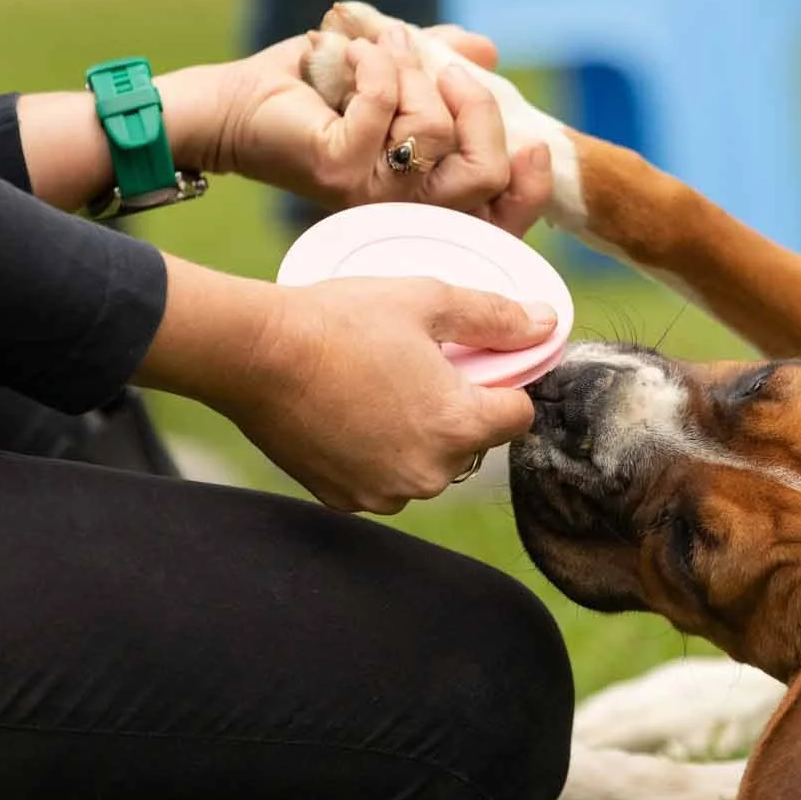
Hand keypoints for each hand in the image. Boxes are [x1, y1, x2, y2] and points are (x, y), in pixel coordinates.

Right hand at [137, 257, 554, 513]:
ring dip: (417, 435)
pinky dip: (377, 453)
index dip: (503, 385)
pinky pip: (382, 478)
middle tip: (417, 368)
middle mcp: (428, 473)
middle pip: (472, 444)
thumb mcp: (428, 300)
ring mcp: (383, 492)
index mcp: (459, 427)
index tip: (475, 363)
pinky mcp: (343, 499)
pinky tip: (351, 413)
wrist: (253, 353)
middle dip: (457, 410)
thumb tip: (546, 323)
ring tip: (379, 388)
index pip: (518, 416)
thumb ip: (496, 317)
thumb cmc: (340, 322)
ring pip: (427, 464)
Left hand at [163, 23, 551, 233]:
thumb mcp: (394, 71)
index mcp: (429, 195)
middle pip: (485, 175)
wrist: (236, 102)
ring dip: (410, 71)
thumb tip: (486, 53)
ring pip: (434, 133)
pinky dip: (373, 63)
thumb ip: (441, 64)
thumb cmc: (315, 91)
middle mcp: (405, 207)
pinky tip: (349, 52)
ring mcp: (373, 196)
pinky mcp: (339, 171)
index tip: (533, 144)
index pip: (503, 215)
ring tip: (376, 50)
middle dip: (477, 109)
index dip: (532, 187)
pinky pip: (385, 107)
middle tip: (446, 70)